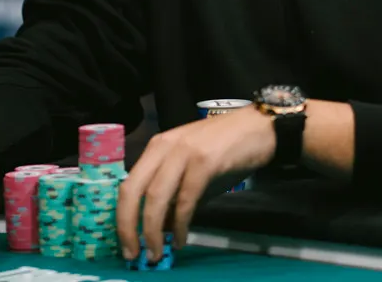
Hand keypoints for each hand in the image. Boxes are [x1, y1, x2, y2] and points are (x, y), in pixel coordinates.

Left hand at [116, 104, 274, 262]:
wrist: (259, 128)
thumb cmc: (226, 150)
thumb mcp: (193, 172)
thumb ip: (176, 196)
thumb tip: (161, 229)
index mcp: (157, 148)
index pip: (127, 184)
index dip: (121, 218)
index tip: (125, 243)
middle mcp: (164, 147)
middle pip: (132, 190)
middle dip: (128, 226)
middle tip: (133, 254)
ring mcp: (184, 152)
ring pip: (156, 197)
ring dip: (152, 231)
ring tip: (156, 253)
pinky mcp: (205, 161)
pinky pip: (186, 198)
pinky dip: (181, 223)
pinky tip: (182, 239)